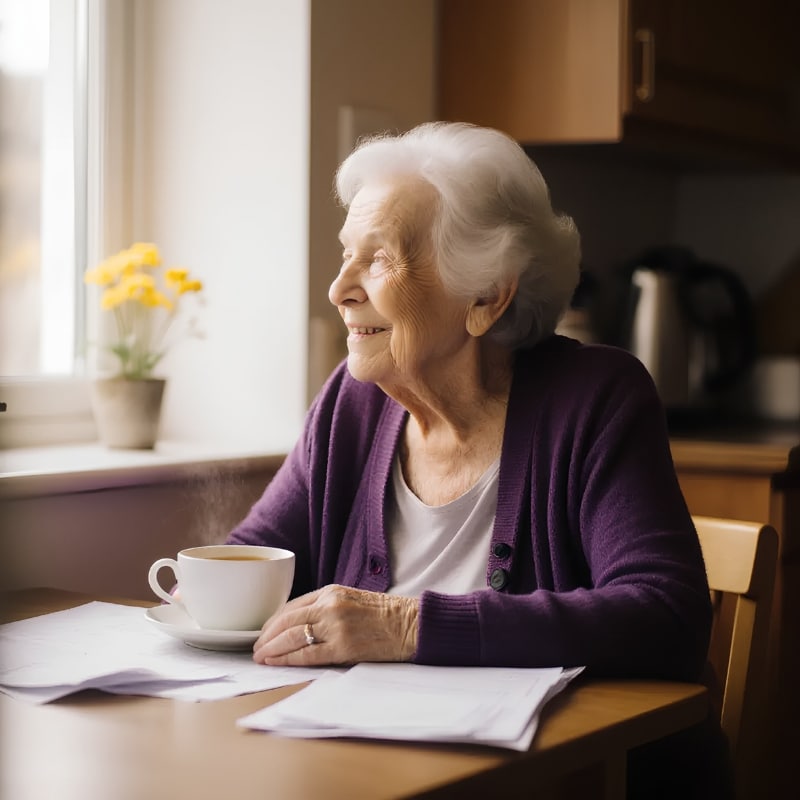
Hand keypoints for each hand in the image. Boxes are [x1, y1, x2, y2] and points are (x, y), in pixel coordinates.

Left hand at [252, 584, 418, 666]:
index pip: (291, 606)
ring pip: (292, 637)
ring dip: (272, 649)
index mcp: (331, 591)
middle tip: (255, 648)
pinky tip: (277, 663)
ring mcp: (336, 626)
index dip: (273, 621)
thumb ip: (325, 608)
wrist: (410, 624)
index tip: (263, 632)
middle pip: (287, 620)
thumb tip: (297, 625)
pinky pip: (308, 654)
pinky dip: (288, 659)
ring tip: (261, 657)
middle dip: (266, 636)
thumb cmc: (384, 615)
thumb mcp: (351, 599)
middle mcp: (330, 605)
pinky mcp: (344, 647)